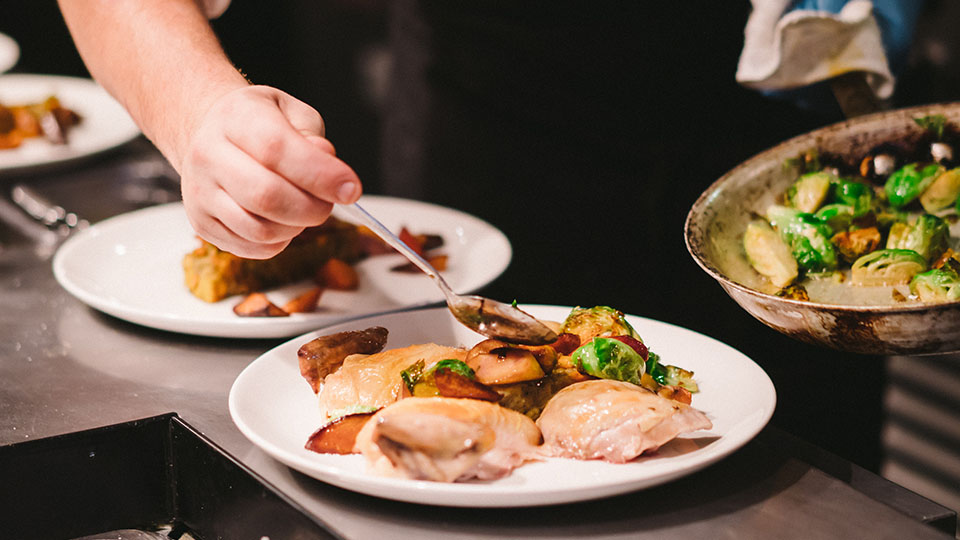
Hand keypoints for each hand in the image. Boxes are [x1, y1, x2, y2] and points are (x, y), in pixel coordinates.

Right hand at [178, 85, 361, 258]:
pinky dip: (280, 241)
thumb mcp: (292, 113)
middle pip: (267, 196)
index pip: (276, 149)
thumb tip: (327, 161)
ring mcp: (199, 192)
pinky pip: (252, 247)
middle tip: (330, 203)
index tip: (351, 188)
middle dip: (313, 208)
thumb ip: (312, 135)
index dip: (319, 174)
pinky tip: (283, 220)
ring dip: (297, 227)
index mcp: (235, 117)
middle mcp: (208, 154)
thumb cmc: (260, 123)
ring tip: (304, 208)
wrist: (211, 134)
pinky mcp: (201, 224)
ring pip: (260, 229)